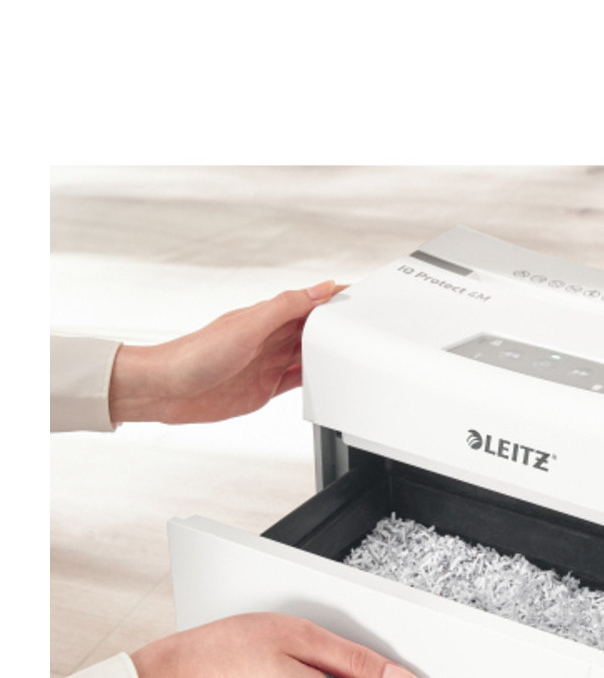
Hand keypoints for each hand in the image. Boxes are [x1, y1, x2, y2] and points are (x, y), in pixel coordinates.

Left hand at [107, 281, 344, 424]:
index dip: (331, 298)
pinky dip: (314, 380)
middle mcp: (268, 338)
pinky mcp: (264, 388)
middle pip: (311, 329)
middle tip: (364, 326)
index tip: (357, 295)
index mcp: (266, 317)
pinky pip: (298, 381)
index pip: (308, 303)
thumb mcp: (248, 326)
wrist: (166, 390)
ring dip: (327, 353)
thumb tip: (320, 287)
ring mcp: (267, 363)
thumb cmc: (195, 354)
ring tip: (353, 352)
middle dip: (336, 326)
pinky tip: (326, 379)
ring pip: (307, 354)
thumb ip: (285, 307)